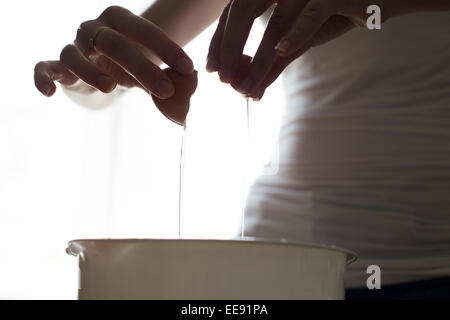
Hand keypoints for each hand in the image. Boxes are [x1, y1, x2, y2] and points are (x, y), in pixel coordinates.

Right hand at [34, 6, 193, 98]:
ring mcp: (74, 46)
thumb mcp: (151, 66)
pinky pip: (44, 67)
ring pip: (75, 54)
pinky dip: (42, 78)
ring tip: (111, 88)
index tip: (189, 69)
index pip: (144, 30)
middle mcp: (94, 28)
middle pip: (114, 43)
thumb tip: (193, 88)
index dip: (167, 48)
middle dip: (142, 66)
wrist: (102, 67)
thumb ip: (169, 75)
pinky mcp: (59, 66)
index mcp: (120, 20)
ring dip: (92, 70)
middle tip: (166, 90)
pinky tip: (49, 93)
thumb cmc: (130, 63)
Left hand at [207, 0, 391, 99]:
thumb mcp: (304, 36)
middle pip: (243, 10)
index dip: (219, 39)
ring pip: (275, 21)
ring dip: (259, 59)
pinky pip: (312, 15)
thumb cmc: (342, 11)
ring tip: (245, 87)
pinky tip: (279, 52)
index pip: (235, 9)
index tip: (211, 67)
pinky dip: (296, 34)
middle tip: (223, 80)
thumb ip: (278, 58)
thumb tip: (251, 89)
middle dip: (229, 48)